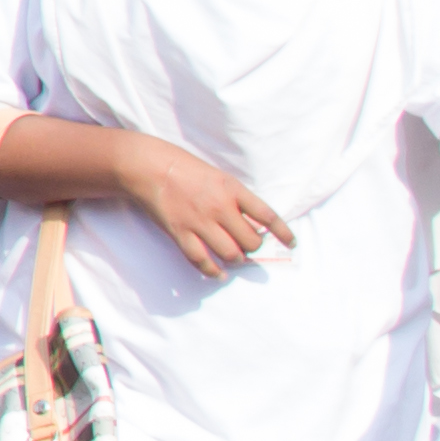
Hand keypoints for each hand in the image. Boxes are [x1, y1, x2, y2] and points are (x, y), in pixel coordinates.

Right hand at [117, 134, 294, 277]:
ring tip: (234, 257)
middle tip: (247, 245)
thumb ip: (235, 198)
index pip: (267, 215)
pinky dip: (213, 271)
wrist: (148, 166)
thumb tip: (250, 223)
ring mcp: (200, 222)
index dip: (283, 232)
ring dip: (236, 258)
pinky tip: (218, 274)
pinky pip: (202, 260)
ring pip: (231, 254)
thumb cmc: (184, 167)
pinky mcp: (181, 233)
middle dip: (253, 247)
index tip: (291, 243)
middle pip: (251, 241)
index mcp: (232, 189)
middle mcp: (220, 208)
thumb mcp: (218, 176)